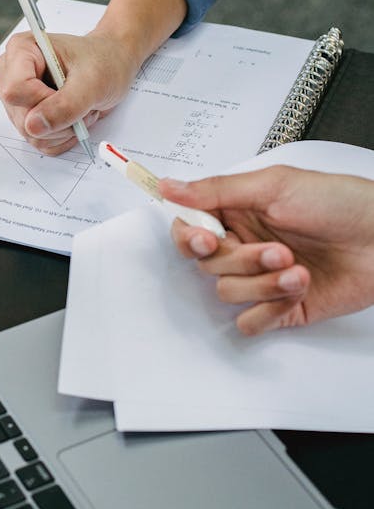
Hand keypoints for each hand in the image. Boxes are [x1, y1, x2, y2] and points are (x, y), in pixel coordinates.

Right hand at [0, 29, 139, 154]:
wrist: (113, 65)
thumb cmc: (103, 61)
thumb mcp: (92, 81)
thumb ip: (65, 105)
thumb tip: (34, 126)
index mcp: (21, 50)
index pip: (14, 90)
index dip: (42, 100)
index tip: (69, 94)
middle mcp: (13, 74)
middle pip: (21, 116)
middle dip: (59, 118)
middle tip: (83, 102)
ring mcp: (19, 99)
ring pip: (31, 134)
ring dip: (64, 129)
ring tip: (81, 107)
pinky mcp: (28, 117)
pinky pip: (40, 142)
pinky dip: (63, 136)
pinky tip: (74, 117)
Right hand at [160, 166, 373, 334]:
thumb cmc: (340, 204)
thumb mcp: (274, 184)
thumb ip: (216, 190)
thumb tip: (169, 186)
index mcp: (238, 212)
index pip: (190, 229)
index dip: (190, 238)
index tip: (208, 238)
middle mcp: (246, 245)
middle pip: (208, 265)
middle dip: (243, 260)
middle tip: (278, 249)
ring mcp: (261, 279)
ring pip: (227, 294)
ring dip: (263, 284)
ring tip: (298, 269)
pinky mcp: (280, 309)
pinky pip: (248, 323)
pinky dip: (269, 310)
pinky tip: (297, 291)